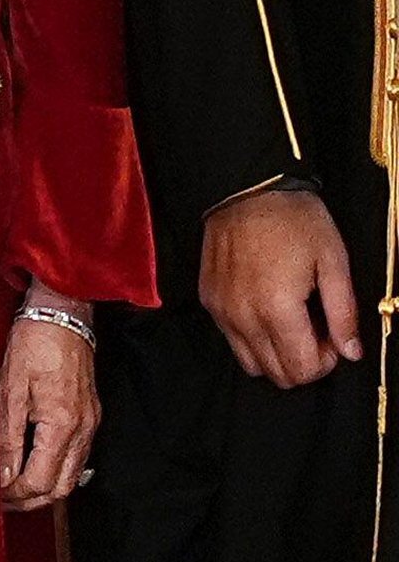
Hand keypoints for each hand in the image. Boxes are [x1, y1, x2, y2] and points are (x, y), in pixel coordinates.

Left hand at [0, 290, 98, 510]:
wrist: (62, 313)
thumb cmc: (34, 343)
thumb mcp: (10, 390)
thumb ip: (8, 438)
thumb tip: (3, 475)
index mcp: (62, 424)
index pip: (39, 481)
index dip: (14, 494)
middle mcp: (82, 429)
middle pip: (60, 488)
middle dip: (30, 500)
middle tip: (1, 500)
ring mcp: (90, 423)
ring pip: (71, 476)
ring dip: (44, 488)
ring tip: (14, 486)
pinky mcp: (91, 415)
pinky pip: (77, 457)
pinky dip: (56, 469)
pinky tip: (35, 464)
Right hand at [199, 191, 362, 388]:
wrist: (247, 186)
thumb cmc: (294, 219)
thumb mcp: (332, 260)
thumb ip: (343, 312)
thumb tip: (351, 352)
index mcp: (277, 309)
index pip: (304, 370)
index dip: (327, 361)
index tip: (332, 334)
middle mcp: (244, 317)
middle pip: (278, 375)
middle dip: (303, 360)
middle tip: (315, 327)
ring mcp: (222, 310)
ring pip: (251, 364)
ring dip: (276, 354)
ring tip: (289, 321)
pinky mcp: (209, 300)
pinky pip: (231, 339)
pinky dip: (252, 337)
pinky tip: (265, 307)